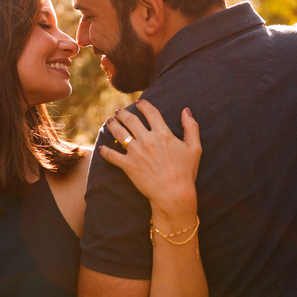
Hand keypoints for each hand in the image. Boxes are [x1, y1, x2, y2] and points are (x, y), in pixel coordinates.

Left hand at [100, 100, 200, 228]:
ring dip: (112, 126)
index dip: (143, 105)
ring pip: (119, 134)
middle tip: (118, 112)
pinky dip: (105, 151)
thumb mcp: (194, 148)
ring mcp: (136, 152)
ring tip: (109, 122)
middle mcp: (147, 140)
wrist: (174, 194)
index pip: (150, 112)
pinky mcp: (128, 166)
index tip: (138, 102)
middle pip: (130, 120)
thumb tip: (186, 110)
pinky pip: (112, 156)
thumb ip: (191, 127)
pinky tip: (101, 148)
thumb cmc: (186, 172)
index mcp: (163, 133)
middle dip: (123, 113)